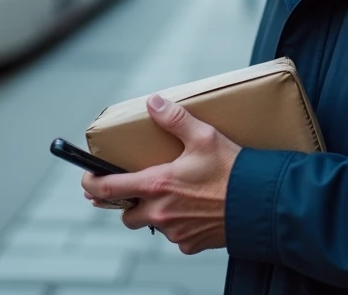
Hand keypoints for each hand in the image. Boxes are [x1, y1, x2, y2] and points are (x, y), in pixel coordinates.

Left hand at [81, 94, 240, 254]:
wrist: (261, 204)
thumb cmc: (233, 170)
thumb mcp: (204, 136)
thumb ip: (175, 119)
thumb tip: (153, 102)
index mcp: (157, 184)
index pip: (108, 189)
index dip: (92, 184)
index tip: (87, 179)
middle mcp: (161, 212)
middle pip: (126, 214)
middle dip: (127, 203)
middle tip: (138, 187)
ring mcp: (176, 231)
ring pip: (152, 225)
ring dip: (154, 213)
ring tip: (172, 196)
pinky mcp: (192, 244)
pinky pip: (175, 237)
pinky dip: (179, 226)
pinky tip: (193, 211)